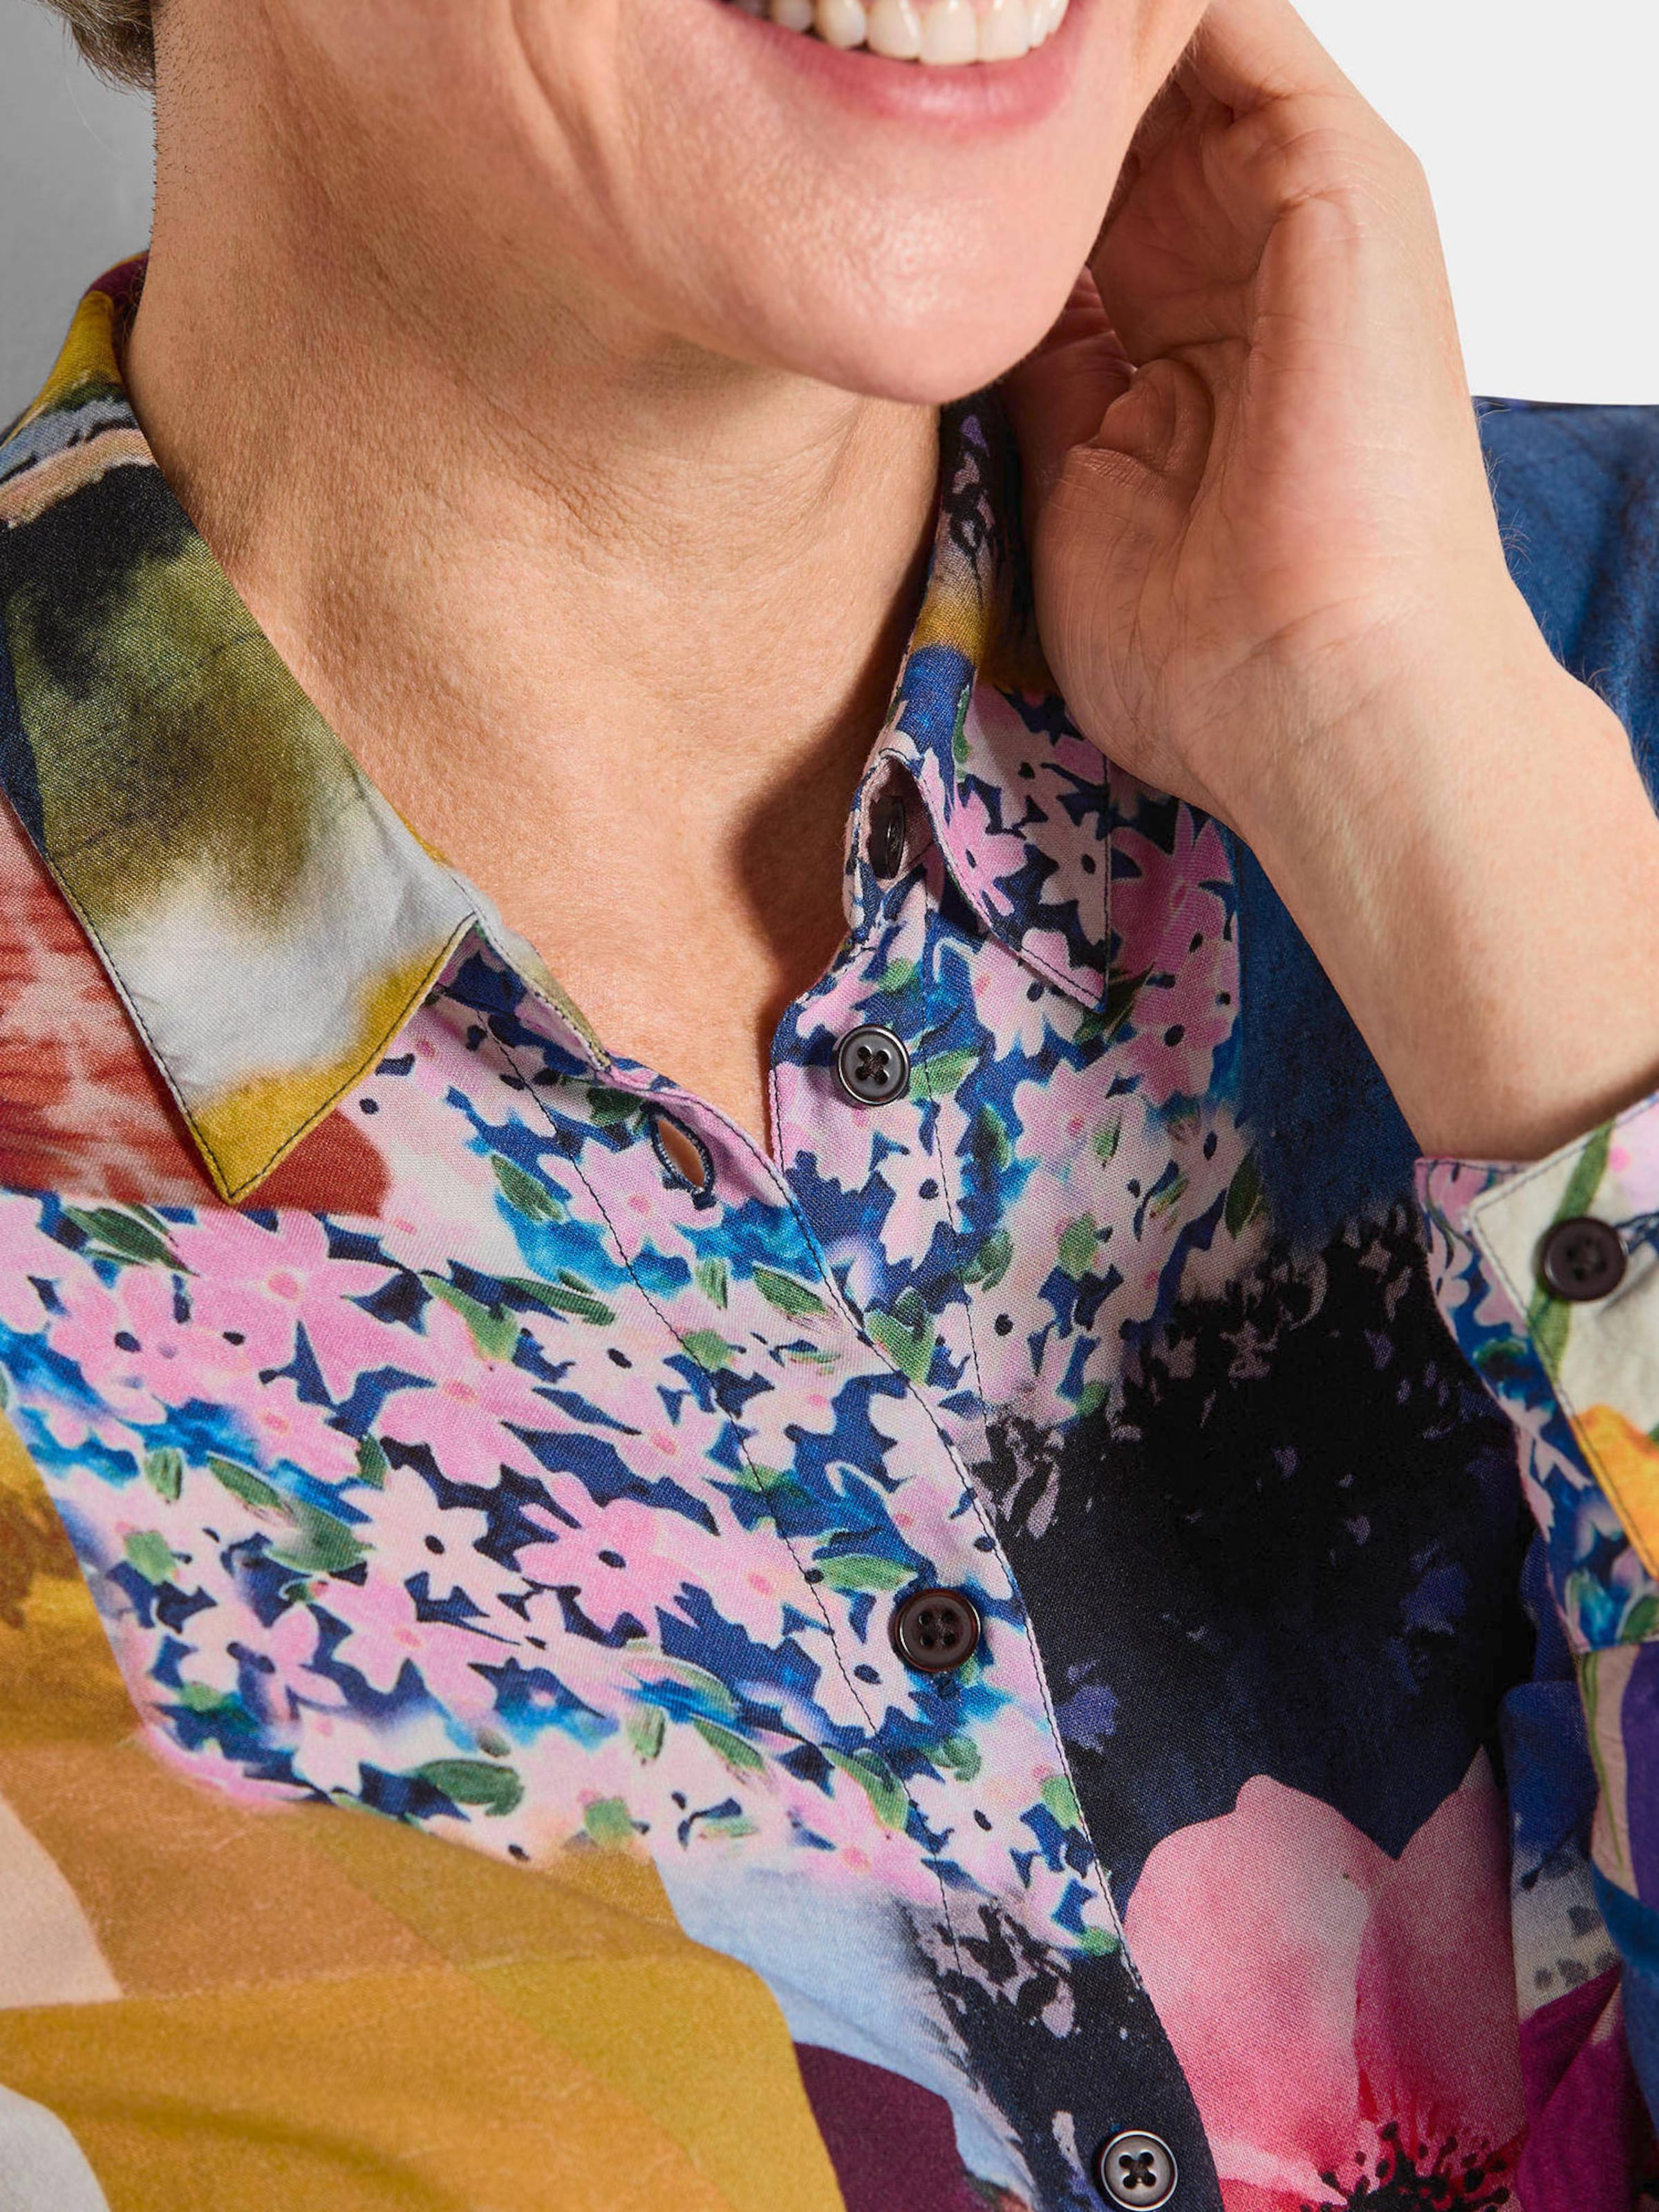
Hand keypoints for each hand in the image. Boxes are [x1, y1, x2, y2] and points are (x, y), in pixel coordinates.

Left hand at [1005, 0, 1658, 1160]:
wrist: (1320, 701)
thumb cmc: (1204, 662)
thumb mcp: (1068, 494)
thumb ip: (1031, 380)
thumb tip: (947, 306)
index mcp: (1175, 339)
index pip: (1065, 203)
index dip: (974, 173)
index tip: (869, 144)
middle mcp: (1238, 264)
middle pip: (1110, 119)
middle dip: (1015, 95)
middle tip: (891, 56)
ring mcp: (1295, 216)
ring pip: (1163, 60)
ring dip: (1063, 52)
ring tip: (938, 28)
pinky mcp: (1344, 179)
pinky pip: (1232, 27)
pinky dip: (1137, 25)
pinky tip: (1030, 32)